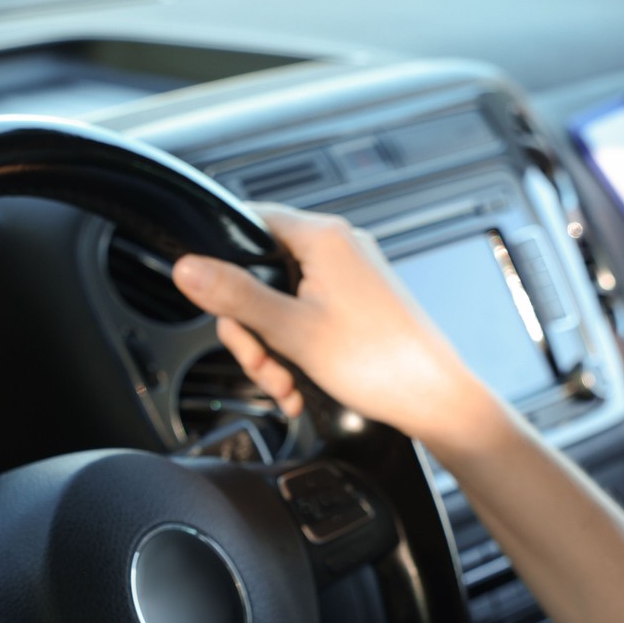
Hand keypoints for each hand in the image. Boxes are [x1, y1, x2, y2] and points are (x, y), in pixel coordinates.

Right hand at [170, 204, 501, 451]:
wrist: (436, 401)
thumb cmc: (381, 363)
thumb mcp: (292, 330)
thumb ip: (235, 296)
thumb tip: (187, 267)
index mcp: (323, 238)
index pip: (249, 222)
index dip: (222, 260)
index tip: (216, 300)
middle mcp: (338, 249)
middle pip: (260, 274)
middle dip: (250, 328)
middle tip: (260, 363)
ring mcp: (350, 278)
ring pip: (281, 304)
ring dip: (271, 350)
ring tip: (284, 385)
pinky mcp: (357, 306)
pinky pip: (307, 319)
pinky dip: (294, 353)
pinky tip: (298, 387)